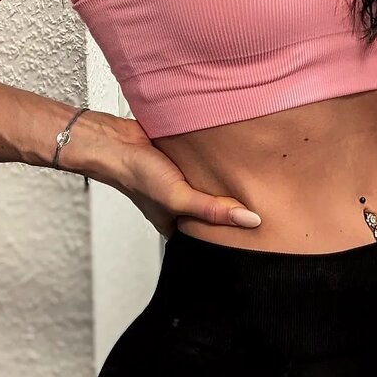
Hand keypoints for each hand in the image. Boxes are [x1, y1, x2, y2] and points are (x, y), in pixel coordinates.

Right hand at [107, 117, 261, 239]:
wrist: (118, 140)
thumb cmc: (137, 175)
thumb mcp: (179, 199)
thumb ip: (213, 210)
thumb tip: (250, 220)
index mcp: (177, 225)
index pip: (208, 236)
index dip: (229, 233)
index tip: (255, 230)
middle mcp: (180, 205)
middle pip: (213, 209)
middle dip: (231, 204)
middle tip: (258, 200)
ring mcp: (182, 182)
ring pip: (210, 186)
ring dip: (223, 180)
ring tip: (247, 177)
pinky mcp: (184, 161)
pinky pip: (205, 166)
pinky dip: (214, 162)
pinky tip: (226, 158)